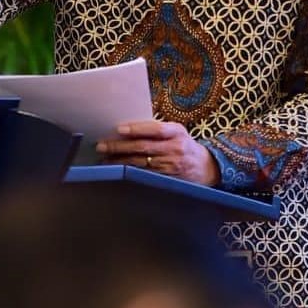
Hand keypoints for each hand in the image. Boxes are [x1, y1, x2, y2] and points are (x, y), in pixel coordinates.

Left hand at [96, 120, 220, 185]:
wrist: (206, 167)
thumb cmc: (184, 145)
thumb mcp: (177, 131)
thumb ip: (157, 129)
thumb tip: (127, 127)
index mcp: (177, 132)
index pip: (155, 129)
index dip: (137, 129)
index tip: (119, 129)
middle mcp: (175, 149)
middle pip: (143, 147)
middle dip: (119, 147)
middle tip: (102, 145)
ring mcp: (172, 166)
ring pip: (141, 163)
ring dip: (120, 161)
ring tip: (104, 159)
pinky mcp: (168, 180)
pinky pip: (145, 175)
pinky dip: (129, 172)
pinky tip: (117, 170)